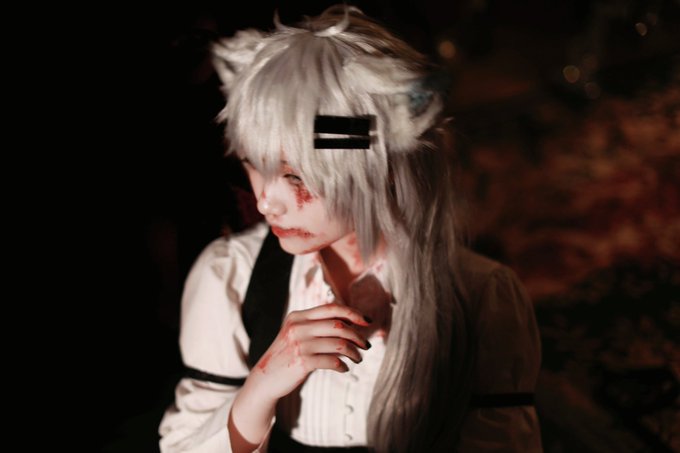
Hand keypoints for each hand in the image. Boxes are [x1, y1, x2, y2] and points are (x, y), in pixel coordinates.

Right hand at [247, 302, 371, 400]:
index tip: (367, 321)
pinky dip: (342, 365)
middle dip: (357, 336)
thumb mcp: (296, 334)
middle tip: (366, 345)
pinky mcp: (302, 362)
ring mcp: (299, 344)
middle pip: (338, 326)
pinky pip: (332, 361)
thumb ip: (316, 325)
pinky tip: (344, 368)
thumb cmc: (287, 356)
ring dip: (353, 352)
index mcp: (298, 317)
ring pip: (339, 344)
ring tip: (358, 359)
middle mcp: (298, 327)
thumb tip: (350, 322)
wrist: (265, 379)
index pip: (331, 308)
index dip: (352, 312)